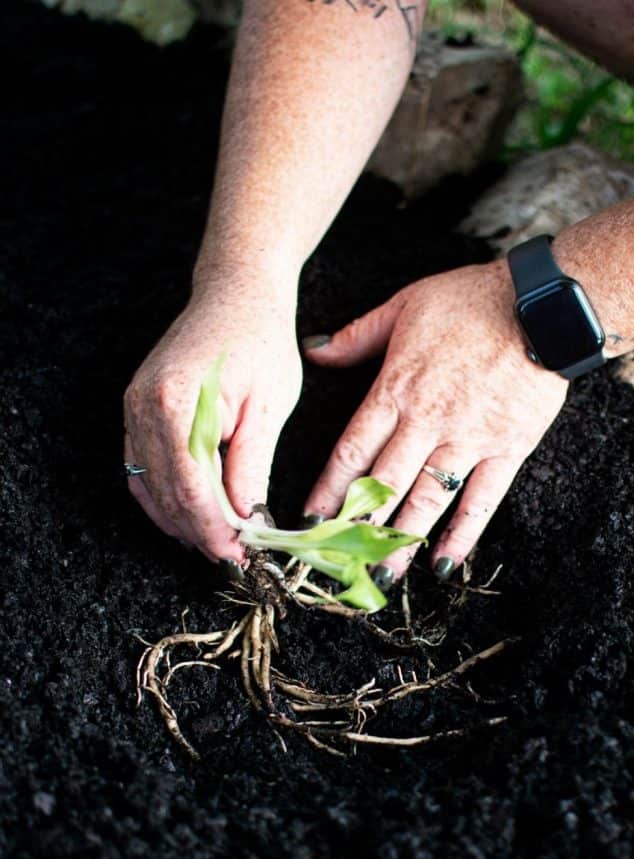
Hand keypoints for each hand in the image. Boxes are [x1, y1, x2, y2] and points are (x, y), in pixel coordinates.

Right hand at [124, 276, 301, 564]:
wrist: (236, 293)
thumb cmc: (260, 341)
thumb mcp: (268, 408)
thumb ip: (252, 467)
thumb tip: (247, 520)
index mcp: (176, 404)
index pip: (191, 490)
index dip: (215, 531)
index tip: (240, 556)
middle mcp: (142, 408)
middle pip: (167, 495)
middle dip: (201, 534)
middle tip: (234, 558)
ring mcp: (133, 409)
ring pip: (149, 488)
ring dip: (181, 522)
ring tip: (217, 543)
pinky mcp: (136, 411)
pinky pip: (141, 469)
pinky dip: (163, 499)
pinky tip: (190, 517)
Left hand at [302, 259, 567, 586]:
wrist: (542, 305)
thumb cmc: (471, 300)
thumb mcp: (404, 306)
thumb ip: (357, 335)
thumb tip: (314, 349)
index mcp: (396, 389)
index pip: (352, 450)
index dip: (329, 489)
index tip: (310, 520)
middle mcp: (427, 422)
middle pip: (383, 485)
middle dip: (357, 528)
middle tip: (338, 563)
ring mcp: (468, 440)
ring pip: (427, 500)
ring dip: (402, 542)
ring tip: (384, 576)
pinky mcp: (507, 450)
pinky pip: (481, 500)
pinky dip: (463, 534)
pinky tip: (445, 562)